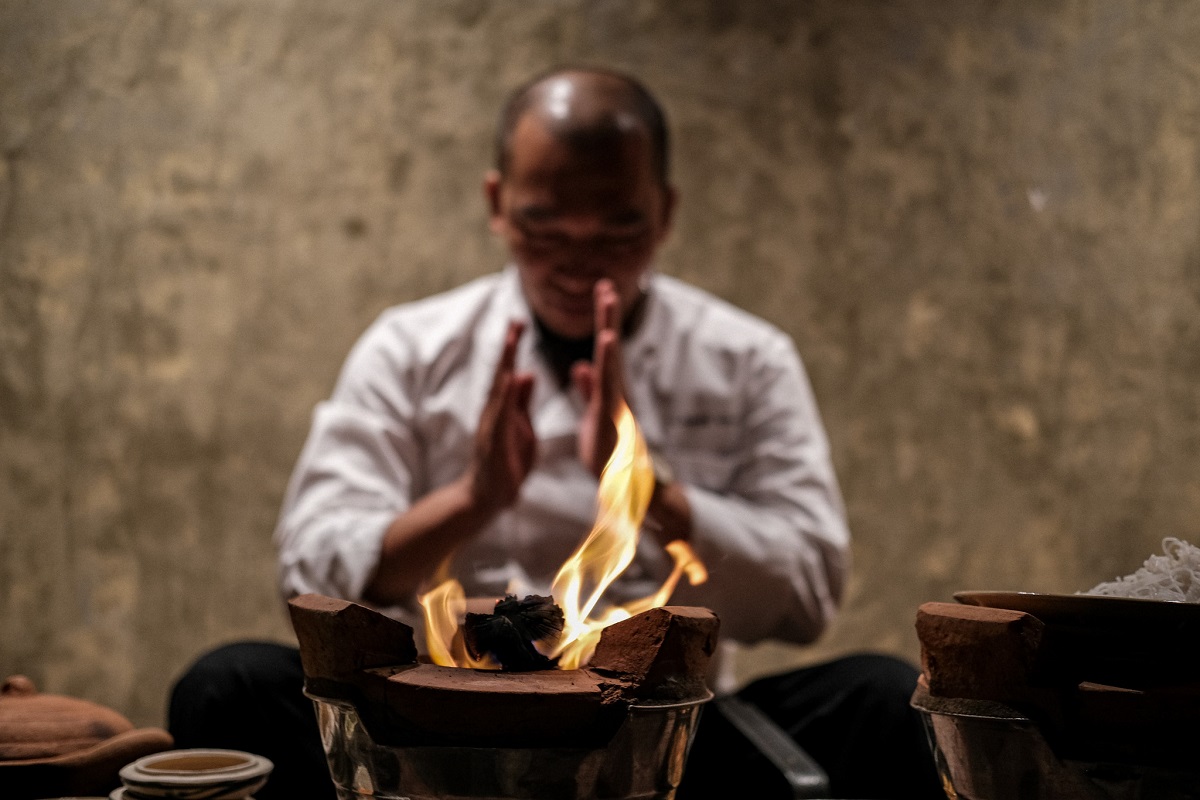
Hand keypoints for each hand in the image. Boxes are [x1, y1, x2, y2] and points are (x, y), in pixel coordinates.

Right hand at [466, 320, 536, 511]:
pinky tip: (511, 382)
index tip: (521, 322)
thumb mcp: (521, 426)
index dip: (514, 347)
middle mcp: (494, 412)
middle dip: (508, 347)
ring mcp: (491, 427)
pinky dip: (505, 399)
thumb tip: (527, 372)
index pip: (509, 372)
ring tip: (512, 343)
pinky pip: (500, 418)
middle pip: (502, 374)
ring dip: (505, 366)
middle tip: (516, 321)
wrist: (488, 497)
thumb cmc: (507, 461)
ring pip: (498, 392)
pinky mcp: (494, 444)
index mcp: (504, 408)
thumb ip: (522, 401)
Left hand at [572, 280, 625, 477]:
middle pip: (610, 345)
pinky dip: (606, 362)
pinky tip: (605, 342)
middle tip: (605, 284)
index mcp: (608, 388)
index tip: (601, 291)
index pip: (604, 349)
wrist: (624, 484)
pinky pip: (609, 384)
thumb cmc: (609, 451)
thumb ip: (587, 389)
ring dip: (609, 329)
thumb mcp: (592, 413)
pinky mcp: (614, 413)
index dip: (602, 321)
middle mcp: (616, 389)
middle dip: (607, 315)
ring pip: (612, 359)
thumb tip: (580, 365)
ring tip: (607, 302)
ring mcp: (617, 400)